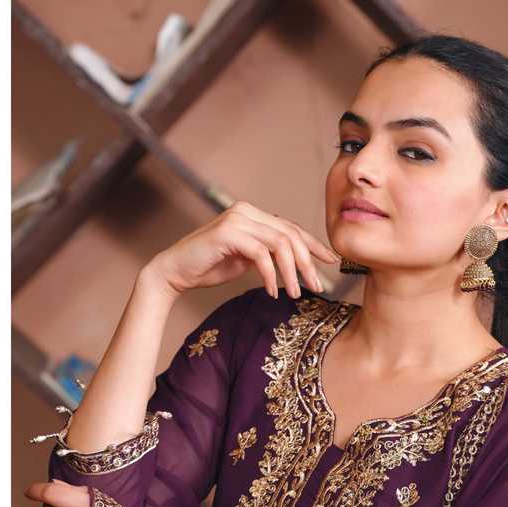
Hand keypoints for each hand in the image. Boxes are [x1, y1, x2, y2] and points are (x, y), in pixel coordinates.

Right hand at [146, 200, 339, 299]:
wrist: (175, 271)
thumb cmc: (209, 267)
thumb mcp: (245, 259)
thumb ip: (266, 254)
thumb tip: (293, 261)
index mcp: (253, 215)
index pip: (291, 228)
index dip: (314, 245)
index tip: (331, 262)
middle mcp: (246, 212)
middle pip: (290, 235)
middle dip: (308, 262)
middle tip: (318, 286)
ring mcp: (237, 219)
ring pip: (280, 244)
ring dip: (292, 272)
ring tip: (296, 293)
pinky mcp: (228, 233)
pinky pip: (261, 255)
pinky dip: (271, 276)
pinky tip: (274, 292)